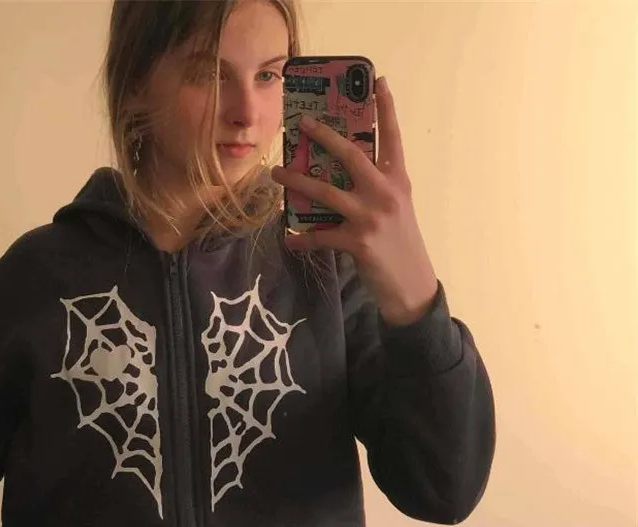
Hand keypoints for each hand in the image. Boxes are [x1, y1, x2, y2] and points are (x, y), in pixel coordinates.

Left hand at [271, 76, 437, 325]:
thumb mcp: (397, 209)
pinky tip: (289, 239)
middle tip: (303, 124)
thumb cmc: (400, 244)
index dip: (386, 108)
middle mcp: (386, 193)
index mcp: (399, 181)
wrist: (411, 284)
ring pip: (326, 191)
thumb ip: (377, 188)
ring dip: (297, 181)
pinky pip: (320, 237)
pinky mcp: (357, 242)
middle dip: (325, 136)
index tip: (377, 80)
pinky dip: (302, 239)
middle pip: (352, 155)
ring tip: (276, 173)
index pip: (393, 138)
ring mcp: (371, 216)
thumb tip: (338, 175)